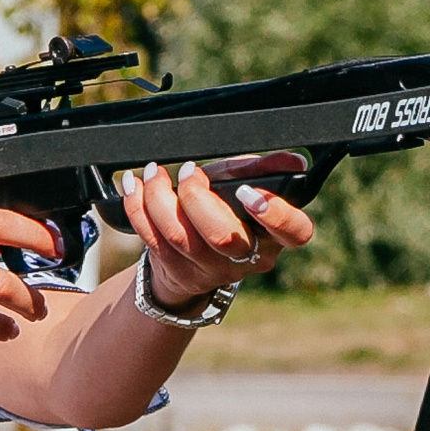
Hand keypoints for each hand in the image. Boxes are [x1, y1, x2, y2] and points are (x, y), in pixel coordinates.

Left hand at [117, 158, 316, 310]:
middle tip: (190, 172)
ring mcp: (211, 269)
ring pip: (181, 237)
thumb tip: (294, 160)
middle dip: (197, 198)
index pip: (293, 232)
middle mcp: (247, 258)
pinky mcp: (177, 270)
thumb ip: (264, 170)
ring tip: (155, 172)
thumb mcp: (244, 185)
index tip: (248, 191)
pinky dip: (138, 206)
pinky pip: (152, 237)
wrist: (194, 255)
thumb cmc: (226, 210)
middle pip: (223, 236)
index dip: (275, 214)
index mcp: (274, 235)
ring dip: (160, 197)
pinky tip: (135, 186)